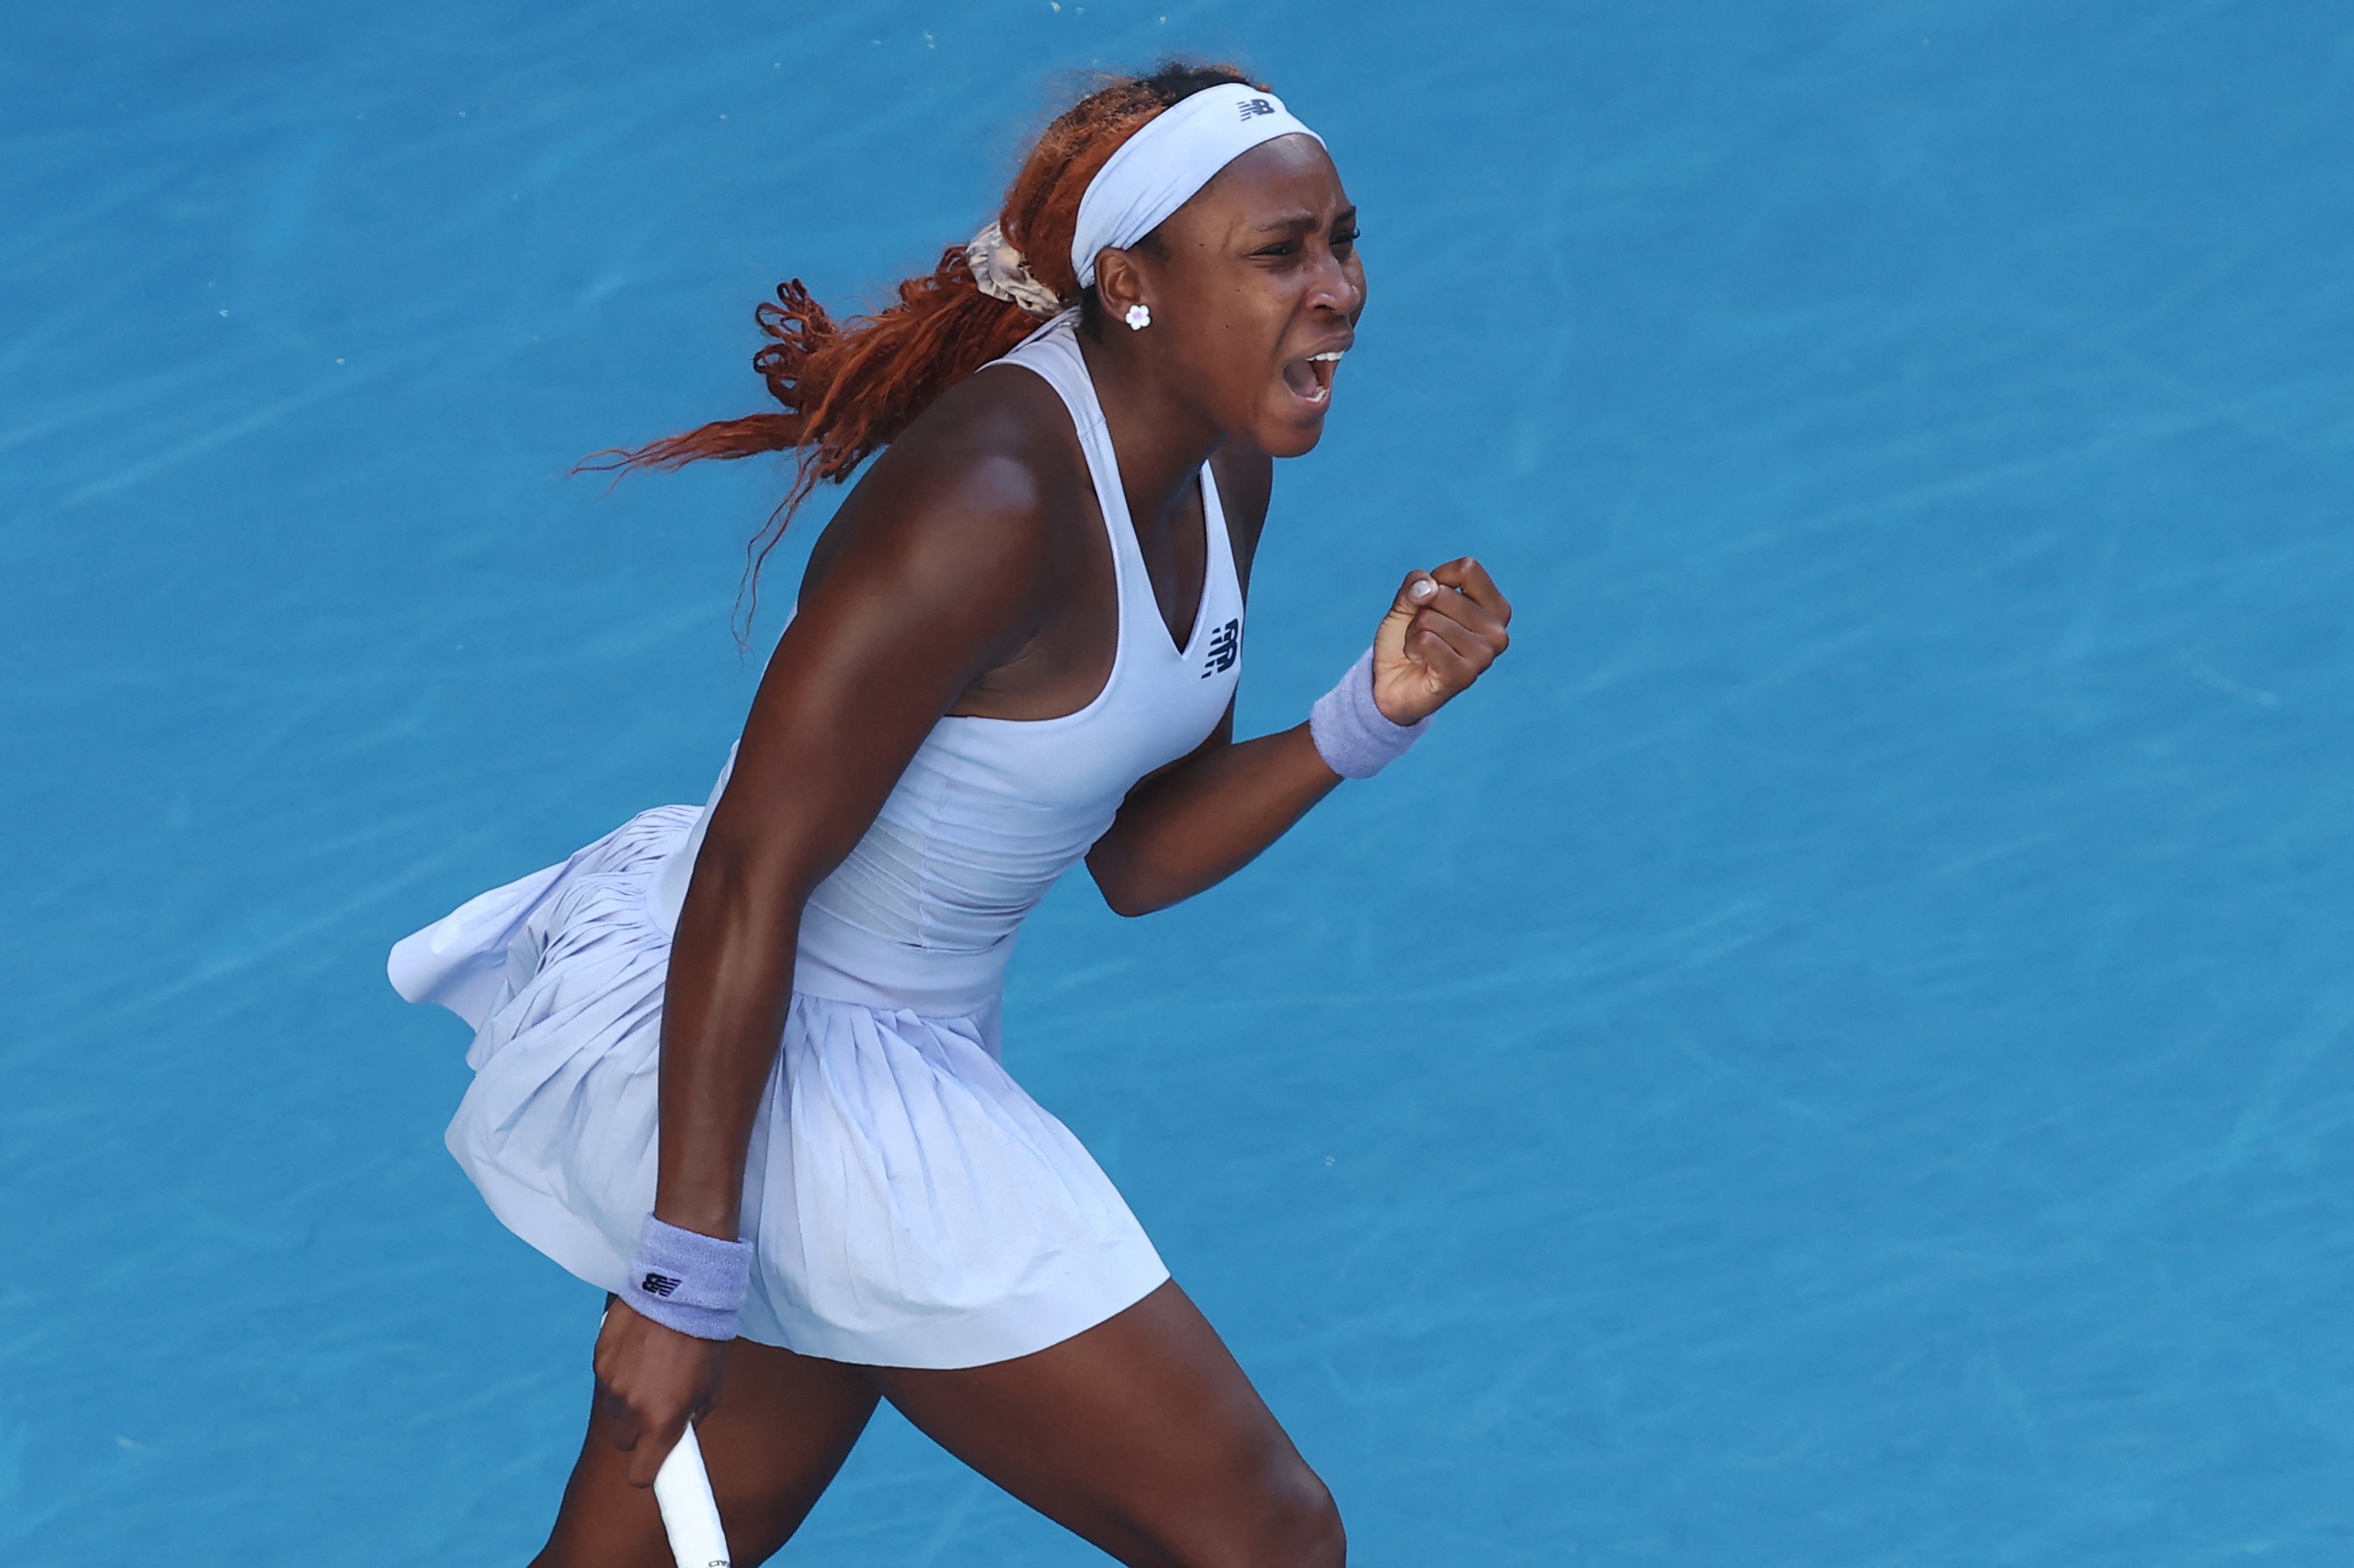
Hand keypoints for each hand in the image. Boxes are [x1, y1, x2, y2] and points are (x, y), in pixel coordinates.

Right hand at [593, 1296, 729, 1487]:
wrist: (684, 1290)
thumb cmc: (705, 1339)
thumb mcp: (713, 1386)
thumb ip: (693, 1417)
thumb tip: (677, 1434)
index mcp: (663, 1419)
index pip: (641, 1473)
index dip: (647, 1471)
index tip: (651, 1465)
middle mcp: (632, 1407)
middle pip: (624, 1440)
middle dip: (638, 1430)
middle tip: (657, 1403)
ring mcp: (611, 1383)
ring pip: (614, 1408)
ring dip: (628, 1398)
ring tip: (652, 1367)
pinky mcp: (599, 1359)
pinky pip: (606, 1379)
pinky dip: (619, 1371)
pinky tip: (640, 1349)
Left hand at [1371, 557, 1512, 725]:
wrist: (1393, 684)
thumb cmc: (1409, 638)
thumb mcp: (1408, 602)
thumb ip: (1416, 585)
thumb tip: (1428, 587)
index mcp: (1495, 608)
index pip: (1468, 569)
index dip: (1438, 578)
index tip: (1430, 600)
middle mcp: (1498, 632)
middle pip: (1443, 594)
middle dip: (1420, 611)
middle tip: (1424, 633)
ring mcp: (1484, 656)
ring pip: (1430, 619)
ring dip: (1414, 632)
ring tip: (1423, 649)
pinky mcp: (1464, 676)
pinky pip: (1426, 640)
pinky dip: (1412, 647)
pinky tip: (1420, 662)